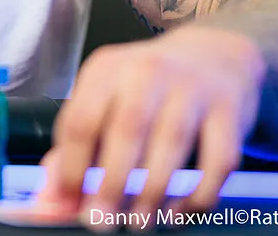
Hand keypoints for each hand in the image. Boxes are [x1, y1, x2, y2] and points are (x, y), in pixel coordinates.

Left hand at [37, 26, 264, 228]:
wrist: (215, 57)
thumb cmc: (147, 90)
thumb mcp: (104, 103)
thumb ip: (73, 153)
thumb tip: (47, 204)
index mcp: (107, 70)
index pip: (81, 119)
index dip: (72, 168)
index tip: (68, 203)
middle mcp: (148, 72)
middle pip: (126, 131)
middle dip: (111, 185)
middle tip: (100, 222)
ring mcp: (193, 88)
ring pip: (172, 146)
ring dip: (151, 194)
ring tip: (138, 224)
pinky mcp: (230, 111)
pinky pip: (218, 161)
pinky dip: (198, 195)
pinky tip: (178, 214)